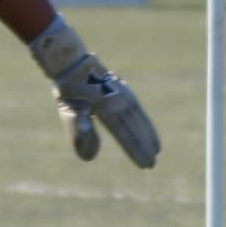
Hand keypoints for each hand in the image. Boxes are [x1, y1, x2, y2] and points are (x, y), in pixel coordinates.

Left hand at [29, 15, 159, 168]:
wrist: (73, 62)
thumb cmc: (69, 90)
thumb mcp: (68, 110)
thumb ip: (79, 130)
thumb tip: (92, 153)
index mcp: (104, 106)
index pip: (124, 133)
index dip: (135, 149)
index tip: (145, 164)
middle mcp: (117, 99)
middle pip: (135, 126)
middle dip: (144, 145)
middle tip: (153, 164)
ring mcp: (122, 94)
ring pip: (139, 117)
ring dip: (148, 133)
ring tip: (157, 149)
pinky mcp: (123, 91)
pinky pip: (137, 109)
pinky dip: (144, 121)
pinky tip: (147, 129)